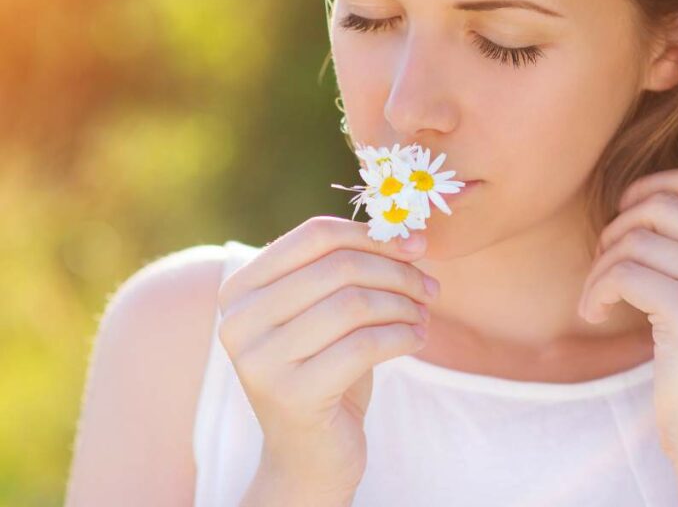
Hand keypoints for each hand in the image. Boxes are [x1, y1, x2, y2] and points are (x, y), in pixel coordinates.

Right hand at [216, 216, 437, 496]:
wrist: (309, 455)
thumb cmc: (325, 369)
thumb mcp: (328, 311)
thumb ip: (350, 267)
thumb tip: (411, 232)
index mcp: (240, 289)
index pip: (315, 235)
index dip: (373, 235)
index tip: (417, 245)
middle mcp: (238, 321)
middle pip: (339, 267)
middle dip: (397, 272)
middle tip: (430, 287)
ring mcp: (260, 360)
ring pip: (354, 304)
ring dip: (403, 305)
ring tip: (423, 315)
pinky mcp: (292, 395)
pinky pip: (365, 346)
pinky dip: (402, 336)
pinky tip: (416, 338)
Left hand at [577, 166, 677, 461]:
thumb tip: (646, 193)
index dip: (650, 187)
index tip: (623, 212)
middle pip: (660, 206)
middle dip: (618, 229)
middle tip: (604, 263)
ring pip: (636, 240)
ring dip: (602, 266)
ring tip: (598, 296)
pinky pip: (622, 273)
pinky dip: (596, 290)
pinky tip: (594, 314)